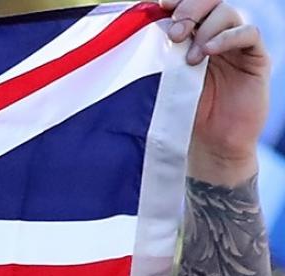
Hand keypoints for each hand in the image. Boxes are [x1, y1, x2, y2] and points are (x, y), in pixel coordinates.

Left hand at [160, 1, 269, 183]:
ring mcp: (237, 46)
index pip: (188, 5)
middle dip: (190, 10)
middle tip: (174, 32)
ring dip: (205, 29)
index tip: (159, 5)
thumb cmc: (182, 115)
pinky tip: (209, 50)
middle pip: (209, 3)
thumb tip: (135, 31)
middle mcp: (216, 36)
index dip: (176, 1)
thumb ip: (158, 56)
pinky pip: (248, 35)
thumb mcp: (164, 81)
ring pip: (227, 14)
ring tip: (189, 57)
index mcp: (192, 37)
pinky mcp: (255, 59)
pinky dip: (228, 37)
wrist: (210, 146)